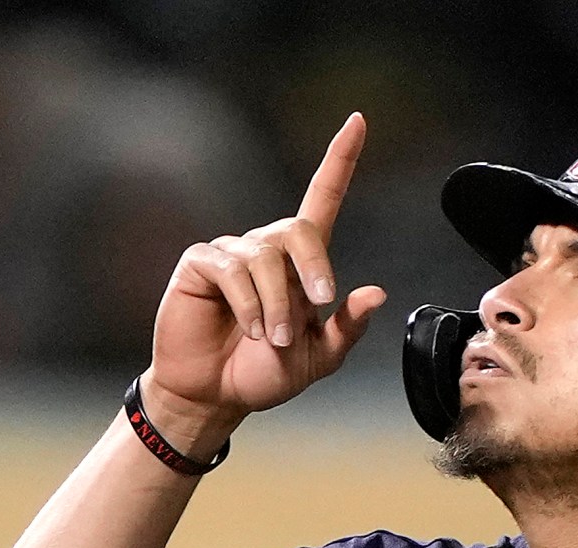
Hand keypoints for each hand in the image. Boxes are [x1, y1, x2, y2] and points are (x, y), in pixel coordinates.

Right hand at [142, 112, 388, 450]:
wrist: (216, 395)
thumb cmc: (262, 373)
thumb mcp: (317, 358)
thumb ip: (346, 328)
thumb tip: (377, 293)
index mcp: (300, 265)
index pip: (321, 200)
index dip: (339, 162)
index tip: (357, 122)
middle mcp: (266, 249)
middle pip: (297, 230)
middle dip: (312, 271)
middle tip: (311, 313)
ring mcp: (231, 253)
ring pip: (265, 258)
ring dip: (275, 305)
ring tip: (269, 339)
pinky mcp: (200, 264)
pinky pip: (231, 269)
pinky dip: (248, 304)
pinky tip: (248, 328)